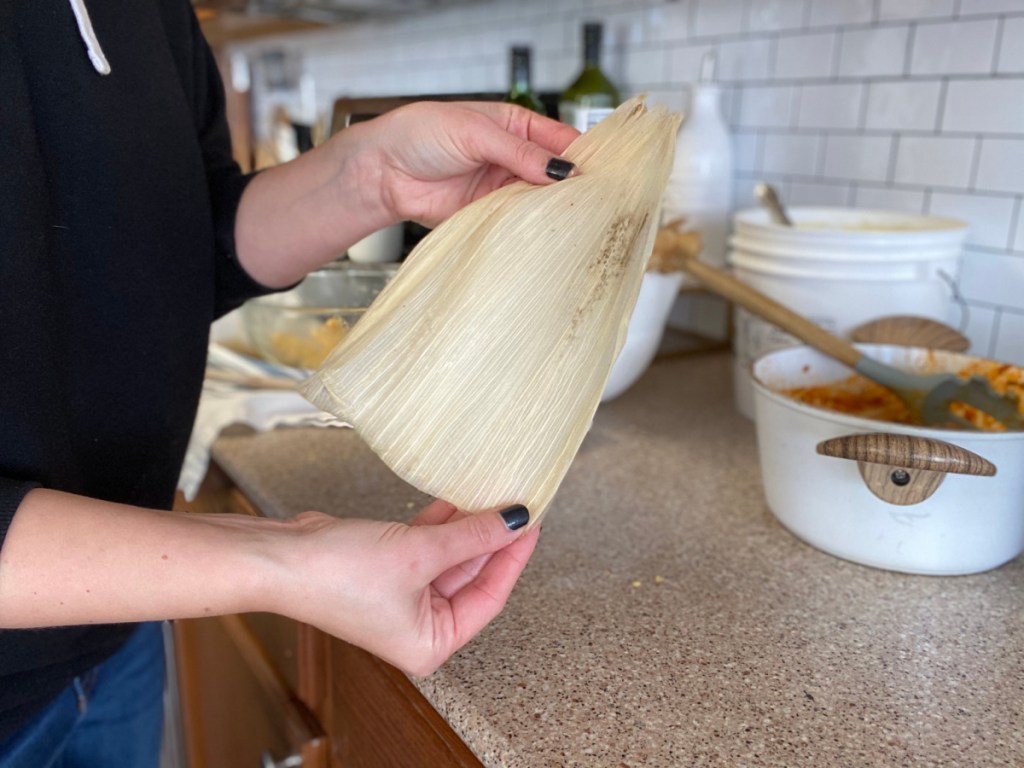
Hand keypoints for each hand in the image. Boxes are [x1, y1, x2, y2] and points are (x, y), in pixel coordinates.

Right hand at [270, 500, 539, 675]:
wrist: (279, 557)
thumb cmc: (337, 575)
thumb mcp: (419, 553)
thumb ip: (472, 536)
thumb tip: (516, 520)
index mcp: (431, 642)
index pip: (491, 596)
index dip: (513, 556)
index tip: (532, 522)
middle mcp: (419, 625)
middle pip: (472, 575)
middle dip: (491, 538)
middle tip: (518, 502)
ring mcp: (403, 596)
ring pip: (450, 556)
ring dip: (467, 525)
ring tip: (493, 492)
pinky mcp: (388, 568)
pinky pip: (427, 545)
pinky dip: (442, 523)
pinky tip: (459, 497)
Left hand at [351, 101, 580, 226]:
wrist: (383, 171)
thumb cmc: (420, 135)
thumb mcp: (475, 133)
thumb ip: (519, 153)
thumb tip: (560, 169)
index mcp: (515, 125)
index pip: (560, 138)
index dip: (580, 155)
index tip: (601, 173)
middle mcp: (512, 157)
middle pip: (554, 173)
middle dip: (570, 186)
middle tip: (593, 201)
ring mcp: (501, 187)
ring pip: (539, 200)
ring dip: (551, 208)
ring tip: (571, 217)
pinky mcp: (487, 213)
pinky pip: (516, 221)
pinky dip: (529, 226)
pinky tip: (542, 229)